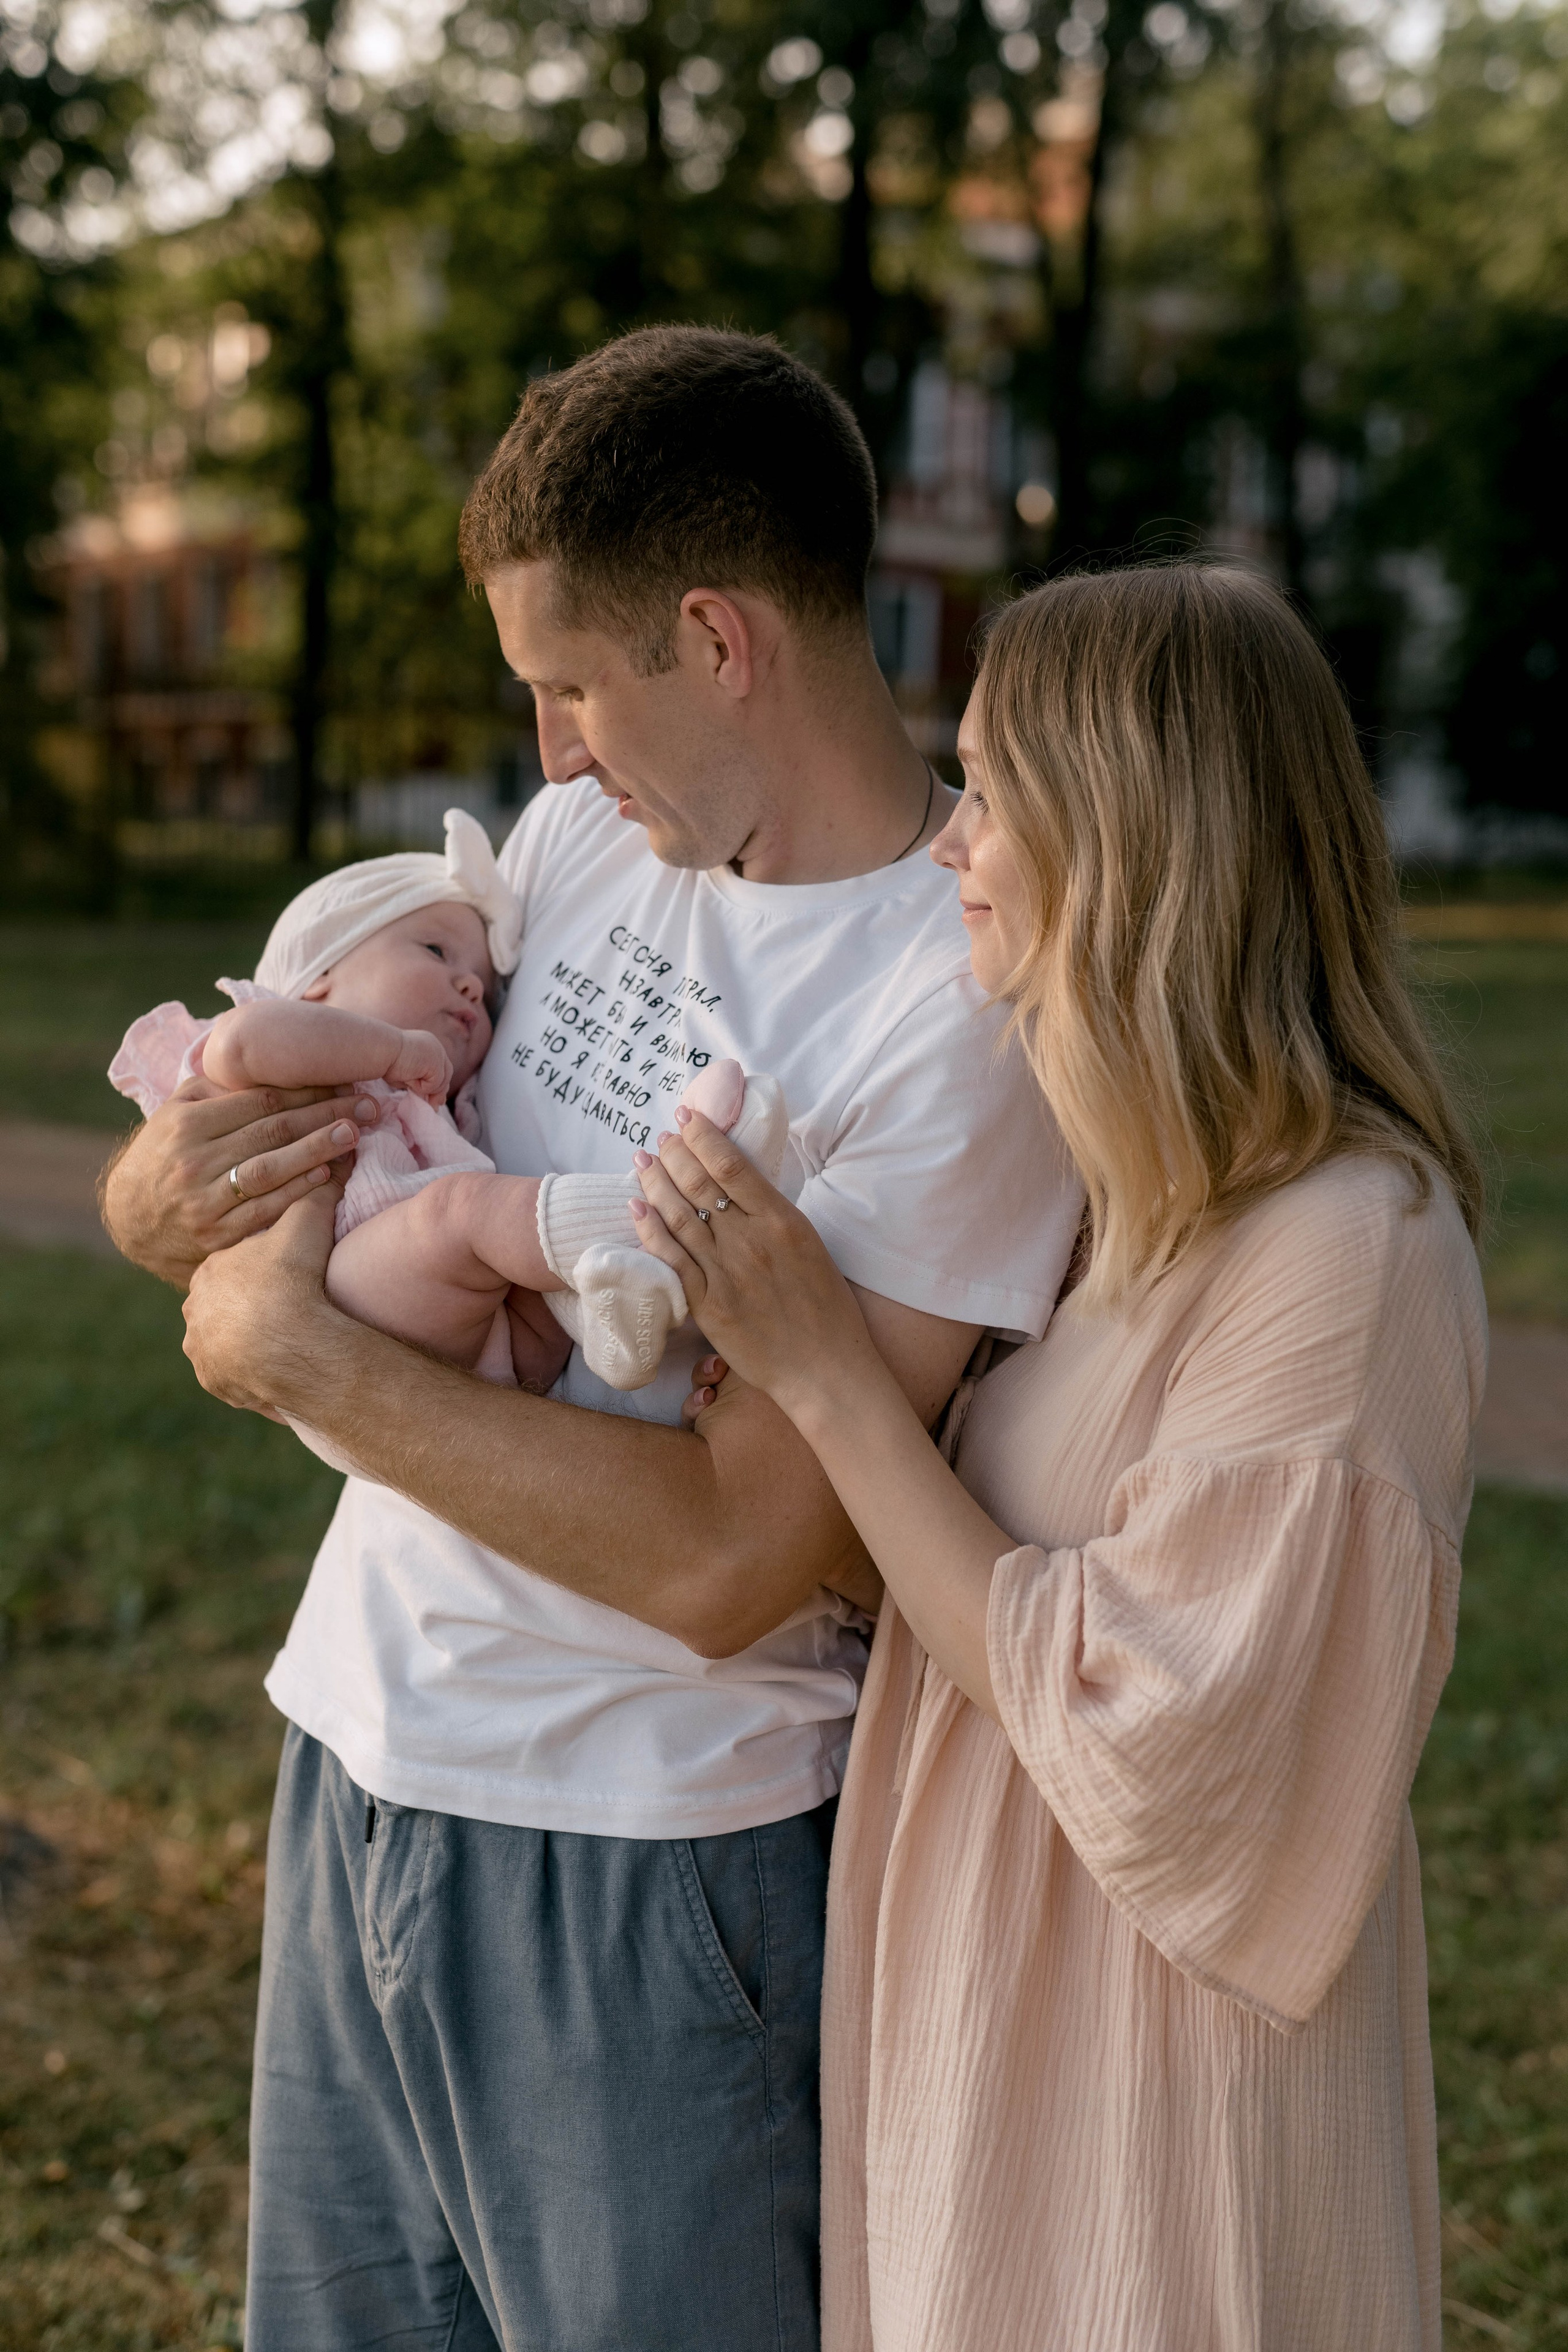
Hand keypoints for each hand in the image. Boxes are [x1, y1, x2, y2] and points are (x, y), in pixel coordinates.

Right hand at [101, 1079, 377, 1288]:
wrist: (127, 1218)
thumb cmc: (163, 1154)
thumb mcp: (175, 1113)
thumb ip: (216, 1090)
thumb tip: (268, 1067)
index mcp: (186, 1123)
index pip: (259, 1101)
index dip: (305, 1091)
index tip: (342, 1083)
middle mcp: (193, 1160)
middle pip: (271, 1131)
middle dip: (324, 1116)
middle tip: (367, 1107)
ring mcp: (204, 1200)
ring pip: (270, 1169)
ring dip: (316, 1151)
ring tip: (353, 1135)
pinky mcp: (214, 1235)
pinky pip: (264, 1210)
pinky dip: (297, 1191)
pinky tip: (327, 1176)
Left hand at [182, 1184, 340, 1412]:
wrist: (286, 1339)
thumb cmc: (292, 1277)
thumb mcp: (307, 1224)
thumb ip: (317, 1194)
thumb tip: (336, 1158)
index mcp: (210, 1271)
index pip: (231, 1267)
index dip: (258, 1269)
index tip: (283, 1274)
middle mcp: (196, 1311)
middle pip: (222, 1306)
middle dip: (247, 1308)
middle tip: (284, 1310)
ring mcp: (201, 1349)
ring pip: (222, 1343)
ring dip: (245, 1344)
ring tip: (280, 1344)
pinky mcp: (214, 1380)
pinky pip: (232, 1377)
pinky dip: (250, 1375)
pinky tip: (275, 1371)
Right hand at [386, 1028, 451, 1104]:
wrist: (380, 1050)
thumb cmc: (385, 1061)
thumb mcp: (406, 1073)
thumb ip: (419, 1080)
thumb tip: (430, 1099)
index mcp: (428, 1044)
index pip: (441, 1067)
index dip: (439, 1084)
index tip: (437, 1100)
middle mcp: (435, 1046)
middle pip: (447, 1073)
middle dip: (440, 1092)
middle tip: (434, 1107)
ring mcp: (437, 1052)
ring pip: (441, 1081)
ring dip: (425, 1088)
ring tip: (407, 1080)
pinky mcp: (436, 1062)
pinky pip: (434, 1084)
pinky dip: (421, 1086)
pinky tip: (408, 1077)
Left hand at [631, 1109, 880, 1430]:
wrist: (826, 1370)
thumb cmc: (827, 1310)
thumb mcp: (811, 1246)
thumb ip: (775, 1216)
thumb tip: (743, 1186)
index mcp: (783, 1221)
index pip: (732, 1164)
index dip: (702, 1135)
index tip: (687, 1117)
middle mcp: (751, 1241)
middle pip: (699, 1183)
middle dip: (674, 1152)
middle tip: (661, 1136)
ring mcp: (726, 1272)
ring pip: (679, 1215)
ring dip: (656, 1181)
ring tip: (642, 1159)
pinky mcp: (708, 1304)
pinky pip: (670, 1258)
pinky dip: (650, 1228)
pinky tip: (636, 1205)